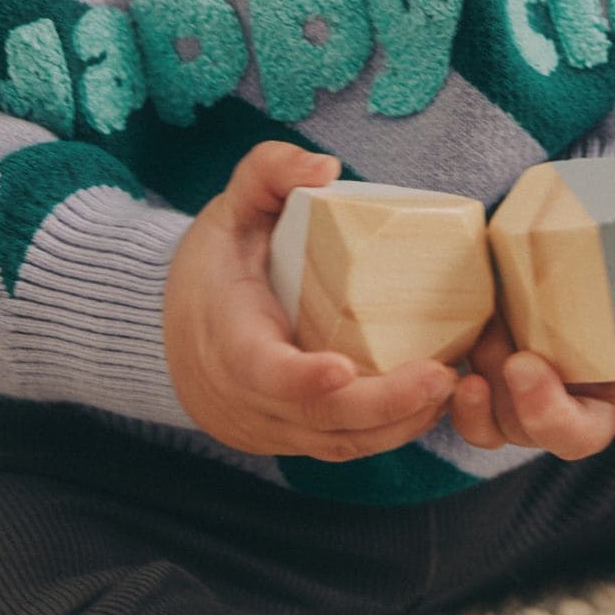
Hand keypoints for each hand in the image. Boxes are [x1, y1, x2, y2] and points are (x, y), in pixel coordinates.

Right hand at [162, 142, 458, 459]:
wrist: (166, 331)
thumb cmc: (212, 264)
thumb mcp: (231, 206)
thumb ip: (270, 172)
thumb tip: (325, 167)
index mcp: (226, 335)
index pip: (259, 371)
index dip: (299, 379)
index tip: (343, 369)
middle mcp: (241, 395)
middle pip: (315, 417)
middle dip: (381, 405)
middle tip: (441, 376)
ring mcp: (265, 425)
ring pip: (335, 442)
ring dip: (395, 425)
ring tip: (448, 389)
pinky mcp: (287, 439)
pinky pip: (339, 447)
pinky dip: (385, 433)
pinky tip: (426, 405)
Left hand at [449, 218, 614, 459]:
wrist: (557, 287)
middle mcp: (593, 409)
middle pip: (576, 435)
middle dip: (548, 411)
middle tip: (525, 366)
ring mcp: (542, 414)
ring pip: (518, 428)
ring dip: (498, 392)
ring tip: (490, 337)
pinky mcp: (498, 406)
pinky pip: (481, 428)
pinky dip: (468, 412)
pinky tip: (461, 380)